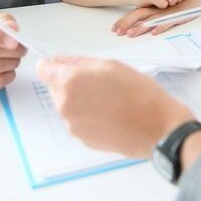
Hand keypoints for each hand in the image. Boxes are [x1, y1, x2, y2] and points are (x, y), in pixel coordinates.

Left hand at [36, 56, 192, 157]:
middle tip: (99, 82)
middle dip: (70, 82)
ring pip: (67, 105)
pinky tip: (110, 113)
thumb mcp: (111, 65)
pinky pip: (78, 121)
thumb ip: (80, 62)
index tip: (64, 65)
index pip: (43, 69)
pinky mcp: (82, 139)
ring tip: (109, 99)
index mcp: (70, 82)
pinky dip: (88, 116)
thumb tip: (61, 61)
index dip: (53, 65)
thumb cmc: (140, 93)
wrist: (157, 127)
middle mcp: (65, 106)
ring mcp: (72, 125)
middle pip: (55, 88)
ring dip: (80, 99)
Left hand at [112, 4, 191, 37]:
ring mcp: (169, 13)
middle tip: (116, 31)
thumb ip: (162, 15)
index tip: (114, 28)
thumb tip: (151, 28)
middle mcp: (160, 10)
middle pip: (140, 16)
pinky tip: (153, 31)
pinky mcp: (179, 15)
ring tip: (130, 34)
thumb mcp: (172, 8)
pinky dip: (161, 26)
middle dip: (127, 24)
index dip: (126, 20)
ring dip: (141, 27)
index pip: (137, 13)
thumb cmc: (186, 1)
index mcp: (156, 7)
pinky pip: (169, 21)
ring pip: (152, 20)